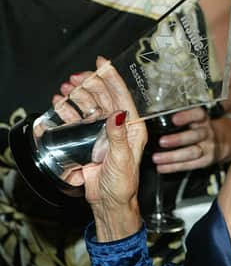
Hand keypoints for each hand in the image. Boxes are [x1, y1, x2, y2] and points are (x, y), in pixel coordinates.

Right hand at [53, 57, 146, 240]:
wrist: (109, 203)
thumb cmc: (123, 185)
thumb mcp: (122, 160)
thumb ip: (118, 137)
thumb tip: (118, 114)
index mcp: (133, 129)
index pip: (123, 97)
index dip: (113, 78)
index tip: (103, 63)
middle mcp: (119, 127)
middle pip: (105, 98)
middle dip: (91, 84)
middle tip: (77, 76)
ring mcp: (104, 133)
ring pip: (91, 106)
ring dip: (79, 95)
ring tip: (67, 87)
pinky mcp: (90, 140)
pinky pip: (79, 120)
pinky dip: (69, 110)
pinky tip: (61, 104)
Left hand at [152, 107, 216, 172]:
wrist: (221, 142)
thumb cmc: (201, 129)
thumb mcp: (196, 120)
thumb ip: (182, 119)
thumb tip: (154, 118)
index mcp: (203, 120)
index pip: (198, 114)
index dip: (186, 116)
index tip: (174, 119)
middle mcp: (206, 132)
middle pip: (195, 135)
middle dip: (178, 139)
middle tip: (161, 142)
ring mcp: (208, 147)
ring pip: (192, 152)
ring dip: (172, 156)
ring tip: (157, 158)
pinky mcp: (206, 161)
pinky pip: (189, 165)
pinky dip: (173, 167)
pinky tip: (162, 167)